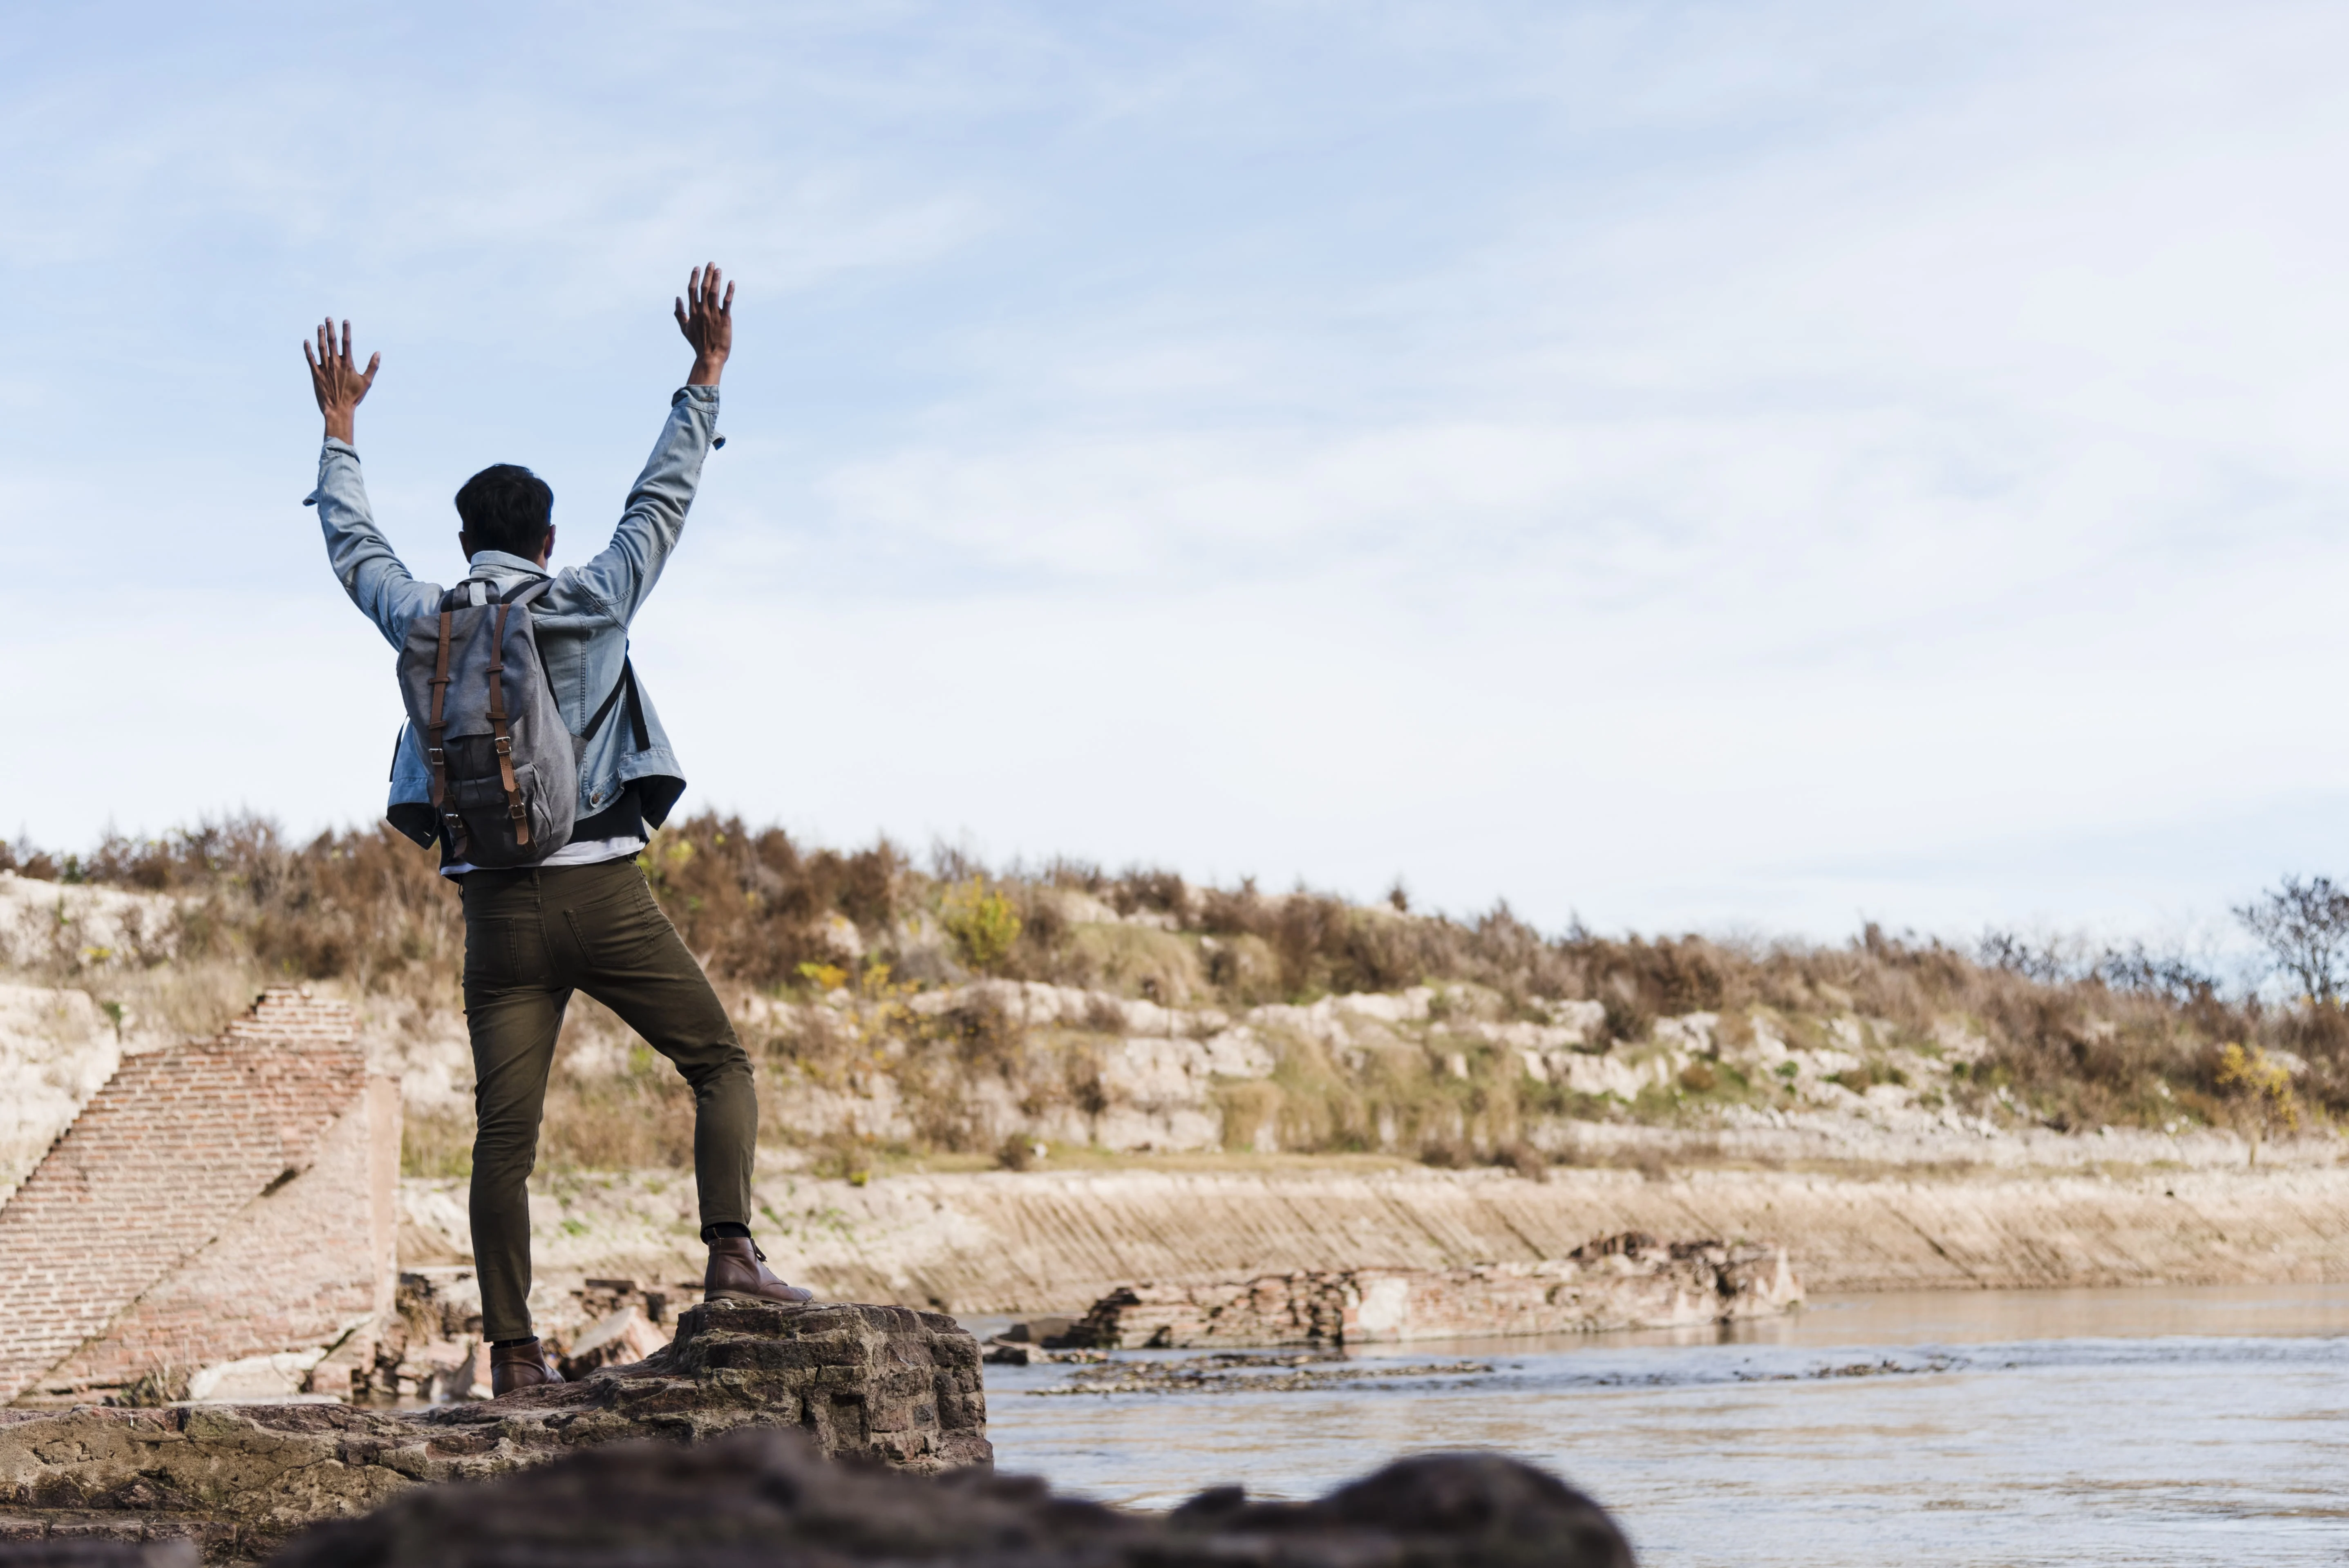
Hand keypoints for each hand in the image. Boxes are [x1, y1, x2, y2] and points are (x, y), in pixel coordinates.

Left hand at [303, 319, 378, 444]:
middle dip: (330, 328)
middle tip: (328, 318)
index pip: (347, 342)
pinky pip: (310, 359)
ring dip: (320, 335)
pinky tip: (306, 341)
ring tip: (320, 326)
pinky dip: (308, 349)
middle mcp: (335, 363)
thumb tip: (378, 353)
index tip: (345, 321)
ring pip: (321, 348)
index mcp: (347, 364)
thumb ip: (372, 366)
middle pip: (332, 341)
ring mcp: (324, 368)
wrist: (338, 409)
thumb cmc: (354, 397)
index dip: (345, 330)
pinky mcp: (315, 374)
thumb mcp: (367, 382)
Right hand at [674, 263, 732, 385]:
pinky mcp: (725, 319)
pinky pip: (727, 302)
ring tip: (718, 269)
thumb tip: (677, 299)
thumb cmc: (697, 343)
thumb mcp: (684, 329)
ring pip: (714, 293)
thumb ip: (679, 314)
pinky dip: (729, 291)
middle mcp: (702, 311)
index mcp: (693, 312)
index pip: (692, 290)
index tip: (697, 268)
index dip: (694, 277)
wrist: (710, 356)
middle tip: (711, 263)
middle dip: (707, 274)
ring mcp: (713, 315)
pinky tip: (731, 282)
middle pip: (704, 288)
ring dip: (717, 279)